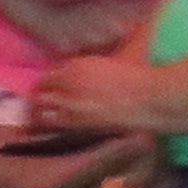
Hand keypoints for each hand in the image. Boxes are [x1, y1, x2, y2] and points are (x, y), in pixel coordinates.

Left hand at [36, 53, 164, 135]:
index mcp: (75, 67)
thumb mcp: (108, 62)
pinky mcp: (76, 124)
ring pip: (41, 111)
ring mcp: (70, 107)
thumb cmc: (135, 77)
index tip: (52, 86)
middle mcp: (67, 86)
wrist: (147, 99)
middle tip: (44, 101)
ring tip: (45, 115)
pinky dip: (50, 124)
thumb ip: (85, 66)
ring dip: (40, 112)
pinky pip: (53, 125)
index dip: (48, 82)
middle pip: (39, 93)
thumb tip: (72, 71)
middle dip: (40, 97)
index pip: (47, 76)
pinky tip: (56, 125)